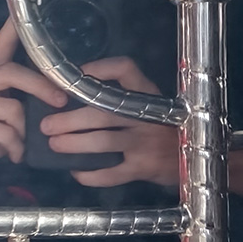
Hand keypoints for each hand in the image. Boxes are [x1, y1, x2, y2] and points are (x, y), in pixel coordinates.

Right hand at [0, 20, 67, 194]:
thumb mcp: (5, 117)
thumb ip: (22, 102)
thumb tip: (57, 99)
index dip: (12, 29)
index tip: (21, 11)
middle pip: (12, 72)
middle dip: (41, 86)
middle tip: (60, 101)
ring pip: (13, 108)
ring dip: (24, 131)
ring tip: (22, 144)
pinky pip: (4, 132)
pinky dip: (15, 147)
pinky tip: (13, 154)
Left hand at [39, 56, 178, 187]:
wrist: (195, 157)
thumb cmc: (162, 126)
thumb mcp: (150, 103)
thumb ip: (123, 98)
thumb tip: (73, 95)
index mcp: (147, 93)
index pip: (125, 69)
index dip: (99, 68)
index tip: (77, 75)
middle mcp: (146, 115)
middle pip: (103, 112)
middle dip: (70, 118)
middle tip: (46, 124)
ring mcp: (145, 143)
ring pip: (103, 141)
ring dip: (74, 143)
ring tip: (54, 144)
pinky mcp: (143, 168)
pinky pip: (111, 173)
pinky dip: (90, 173)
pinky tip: (76, 171)